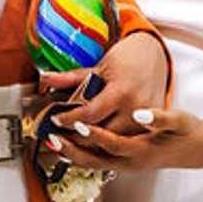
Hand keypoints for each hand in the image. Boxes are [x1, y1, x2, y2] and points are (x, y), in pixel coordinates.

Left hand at [39, 31, 168, 136]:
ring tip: (70, 141)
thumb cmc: (128, 58)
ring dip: (90, 145)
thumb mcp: (99, 66)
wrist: (156, 56)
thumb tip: (45, 78)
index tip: (56, 120)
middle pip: (100, 136)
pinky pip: (123, 143)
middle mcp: (135, 110)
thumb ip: (71, 77)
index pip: (90, 115)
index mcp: (122, 92)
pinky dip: (105, 145)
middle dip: (76, 138)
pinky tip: (91, 141)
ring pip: (111, 145)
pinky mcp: (148, 129)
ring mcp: (144, 122)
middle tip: (57, 137)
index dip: (70, 119)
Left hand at [45, 105, 202, 173]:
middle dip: (71, 150)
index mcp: (142, 147)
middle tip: (51, 138)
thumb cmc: (187, 131)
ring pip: (94, 163)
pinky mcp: (126, 163)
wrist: (198, 148)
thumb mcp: (178, 120)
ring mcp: (128, 165)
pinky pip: (99, 162)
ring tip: (52, 143)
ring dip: (73, 155)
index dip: (91, 133)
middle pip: (95, 159)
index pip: (111, 142)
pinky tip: (70, 148)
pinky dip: (82, 156)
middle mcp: (132, 160)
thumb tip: (141, 114)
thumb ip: (159, 117)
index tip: (73, 122)